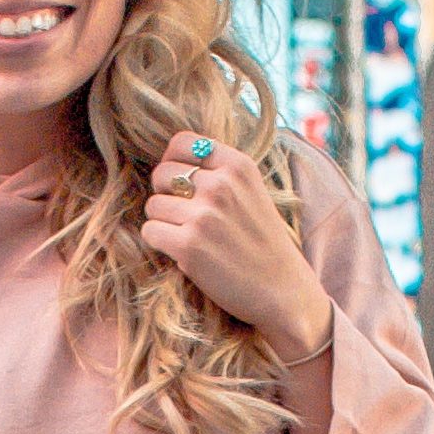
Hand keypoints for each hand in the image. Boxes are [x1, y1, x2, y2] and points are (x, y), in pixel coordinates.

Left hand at [141, 134, 331, 360]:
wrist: (283, 291)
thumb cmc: (263, 244)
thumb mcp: (252, 192)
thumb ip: (219, 173)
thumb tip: (170, 162)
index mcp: (238, 166)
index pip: (181, 142)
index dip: (173, 162)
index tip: (181, 184)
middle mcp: (221, 185)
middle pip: (162, 174)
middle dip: (166, 195)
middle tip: (185, 217)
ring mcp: (204, 215)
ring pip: (153, 205)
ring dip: (163, 223)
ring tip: (189, 237)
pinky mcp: (189, 246)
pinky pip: (150, 231)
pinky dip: (160, 244)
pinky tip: (184, 253)